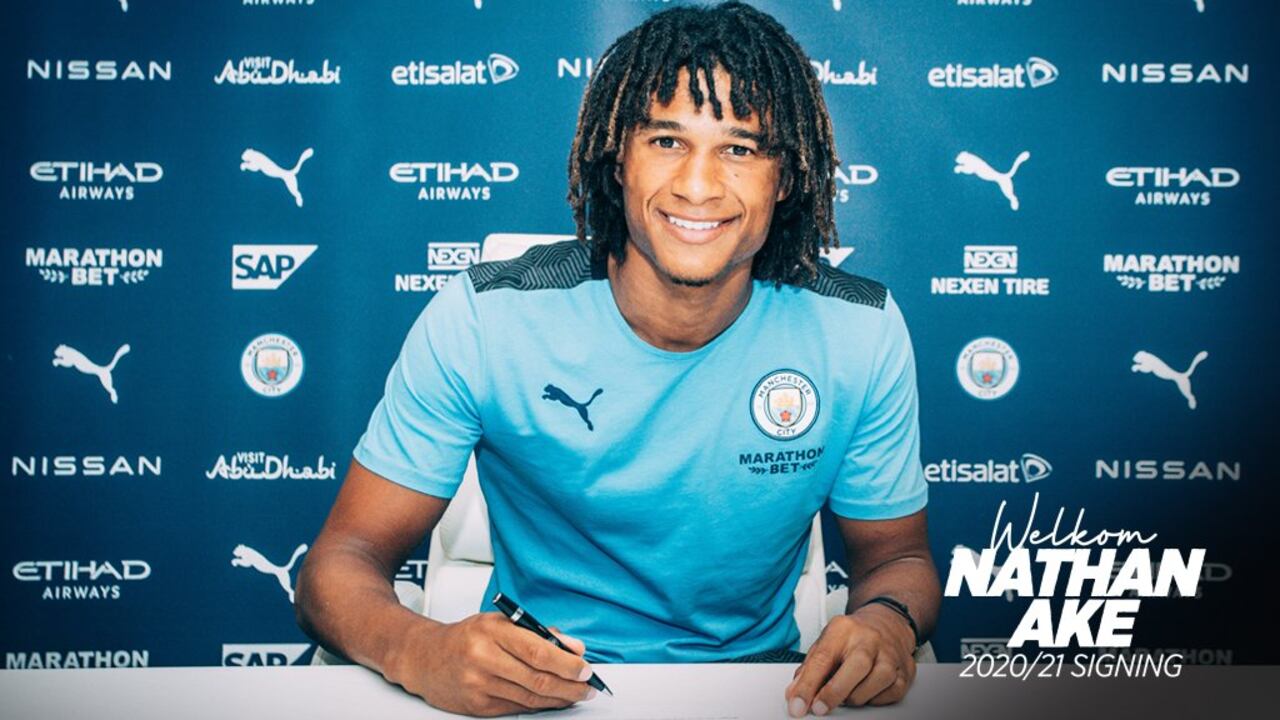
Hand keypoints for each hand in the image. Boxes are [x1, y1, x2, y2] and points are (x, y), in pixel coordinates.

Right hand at [394, 612, 597, 716]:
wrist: (424, 658)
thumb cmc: (468, 637)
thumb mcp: (501, 623)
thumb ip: (540, 633)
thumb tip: (575, 648)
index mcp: (493, 629)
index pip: (538, 650)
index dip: (567, 663)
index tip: (586, 669)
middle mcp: (484, 656)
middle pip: (537, 678)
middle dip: (570, 686)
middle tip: (588, 688)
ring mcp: (478, 683)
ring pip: (529, 697)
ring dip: (559, 699)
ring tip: (575, 695)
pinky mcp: (476, 705)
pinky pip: (516, 708)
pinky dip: (538, 705)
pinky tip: (551, 701)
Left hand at [784, 604, 916, 715]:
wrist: (887, 623)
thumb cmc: (853, 636)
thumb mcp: (826, 642)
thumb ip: (809, 668)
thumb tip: (794, 694)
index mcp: (843, 629)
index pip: (823, 657)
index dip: (808, 684)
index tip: (798, 704)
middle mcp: (869, 639)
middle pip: (856, 666)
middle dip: (835, 692)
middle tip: (819, 708)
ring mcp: (890, 654)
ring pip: (876, 682)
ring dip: (856, 697)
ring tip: (846, 694)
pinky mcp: (905, 670)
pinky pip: (890, 693)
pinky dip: (875, 699)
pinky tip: (866, 691)